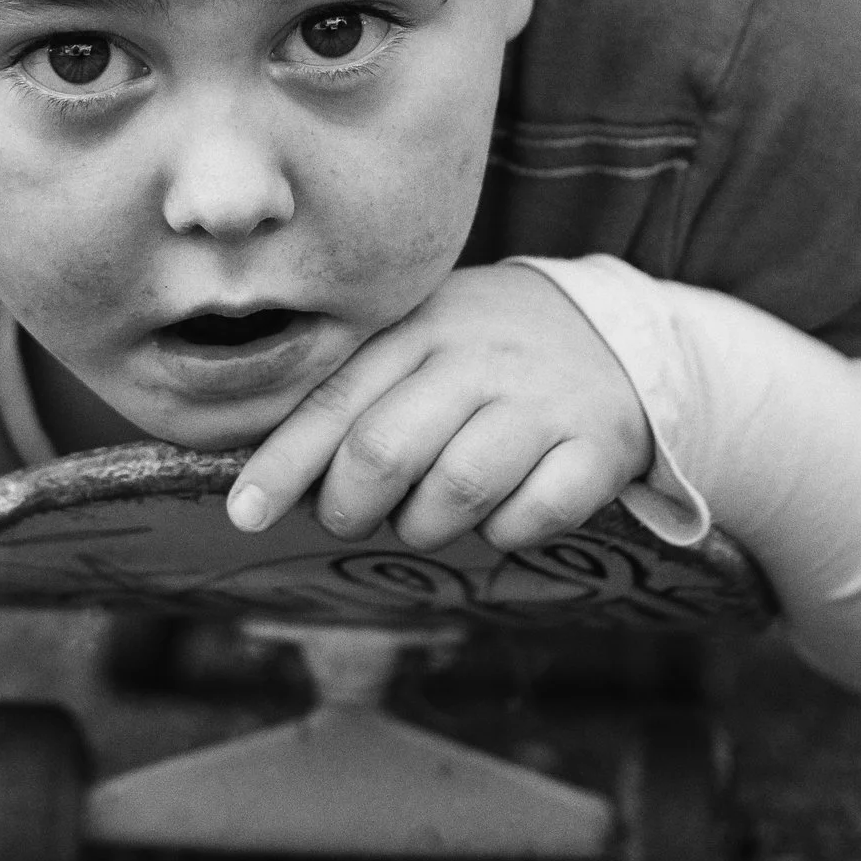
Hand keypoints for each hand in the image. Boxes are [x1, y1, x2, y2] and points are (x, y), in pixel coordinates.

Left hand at [228, 263, 653, 550]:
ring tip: (423, 517)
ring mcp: (541, 401)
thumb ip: (353, 391)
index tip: (244, 514)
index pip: (335, 402)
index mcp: (420, 328)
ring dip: (423, 526)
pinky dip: (502, 532)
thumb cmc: (483, 352)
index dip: (283, 465)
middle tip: (349, 518)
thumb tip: (267, 475)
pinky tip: (498, 514)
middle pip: (384, 452)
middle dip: (348, 507)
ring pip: (456, 489)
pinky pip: (532, 516)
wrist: (616, 332)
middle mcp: (478, 359)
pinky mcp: (597, 447)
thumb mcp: (419, 339)